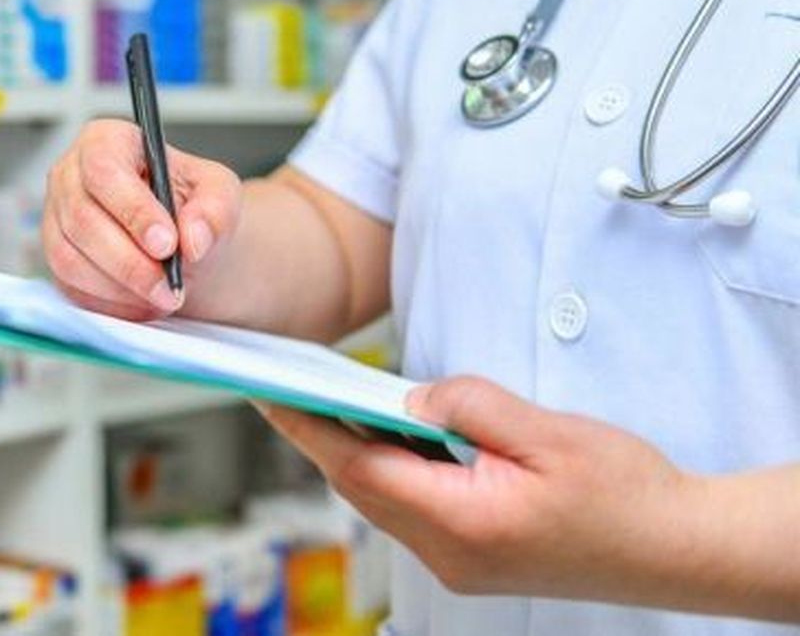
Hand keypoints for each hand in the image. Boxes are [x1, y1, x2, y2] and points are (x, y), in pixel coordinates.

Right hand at [42, 119, 241, 320]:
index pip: (104, 169)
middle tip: (169, 285)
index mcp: (105, 141)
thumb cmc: (191, 206)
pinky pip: (70, 285)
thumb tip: (193, 239)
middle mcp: (69, 175)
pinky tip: (143, 301)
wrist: (181, 242)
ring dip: (120, 286)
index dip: (133, 209)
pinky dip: (109, 301)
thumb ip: (215, 210)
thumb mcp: (219, 194)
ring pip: (70, 257)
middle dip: (129, 261)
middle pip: (82, 218)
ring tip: (163, 296)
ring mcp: (54, 217)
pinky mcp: (54, 257)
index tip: (166, 244)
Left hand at [260, 377, 699, 601]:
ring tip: (327, 401)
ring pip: (382, 501)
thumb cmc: (626, 493)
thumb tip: (412, 396)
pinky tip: (390, 436)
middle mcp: (450, 554)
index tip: (269, 394)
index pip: (361, 469)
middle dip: (321, 436)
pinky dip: (391, 471)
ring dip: (355, 453)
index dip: (308, 428)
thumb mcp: (549, 432)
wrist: (680, 548)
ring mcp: (458, 564)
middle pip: (361, 487)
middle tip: (285, 386)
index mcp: (465, 522)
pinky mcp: (470, 559)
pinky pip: (410, 510)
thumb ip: (472, 406)